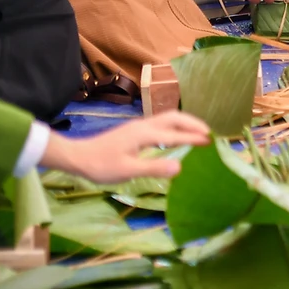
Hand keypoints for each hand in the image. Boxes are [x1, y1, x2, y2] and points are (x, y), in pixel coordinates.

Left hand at [41, 112, 210, 182]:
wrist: (77, 157)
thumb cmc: (101, 166)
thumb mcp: (127, 171)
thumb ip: (154, 168)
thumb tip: (180, 166)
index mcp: (145, 134)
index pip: (175, 134)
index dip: (194, 138)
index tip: (212, 142)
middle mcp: (144, 125)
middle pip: (174, 117)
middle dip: (193, 124)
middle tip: (209, 134)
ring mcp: (138, 126)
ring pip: (167, 118)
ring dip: (185, 123)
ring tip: (198, 133)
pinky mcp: (134, 130)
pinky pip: (161, 123)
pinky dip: (175, 126)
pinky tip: (176, 136)